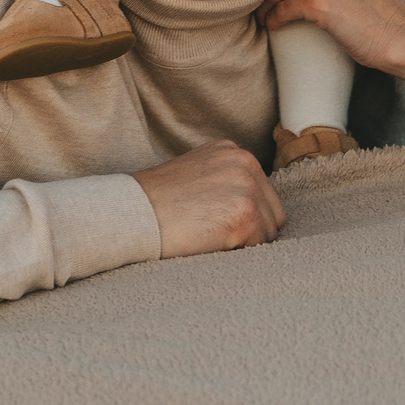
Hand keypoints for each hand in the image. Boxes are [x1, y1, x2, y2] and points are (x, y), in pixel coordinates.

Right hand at [132, 139, 285, 257]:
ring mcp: (247, 187)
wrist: (132, 214)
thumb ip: (225, 182)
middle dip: (250, 228)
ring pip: (268, 232)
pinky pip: (258, 247)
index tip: (215, 222)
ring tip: (208, 236)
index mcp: (233, 152)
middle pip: (272, 212)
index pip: (262, 194)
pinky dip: (237, 252)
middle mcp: (245, 162)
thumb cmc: (155, 203)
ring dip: (244, 242)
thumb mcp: (196, 174)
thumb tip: (252, 206)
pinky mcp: (245, 214)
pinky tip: (209, 243)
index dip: (242, 215)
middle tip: (212, 233)